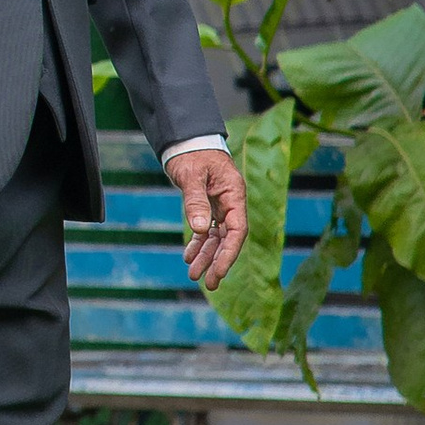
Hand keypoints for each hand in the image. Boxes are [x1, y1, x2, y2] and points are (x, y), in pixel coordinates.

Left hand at [166, 145, 246, 289]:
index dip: (228, 254)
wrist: (187, 140)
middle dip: (218, 262)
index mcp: (234, 195)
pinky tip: (189, 257)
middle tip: (209, 284)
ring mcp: (220, 206)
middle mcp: (230, 203)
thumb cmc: (193, 153)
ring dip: (206, 256)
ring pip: (216, 237)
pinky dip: (198, 243)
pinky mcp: (209, 206)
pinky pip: (206, 230)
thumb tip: (199, 229)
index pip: (237, 231)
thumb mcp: (192, 175)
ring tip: (194, 275)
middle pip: (228, 239)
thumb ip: (196, 201)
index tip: (218, 271)